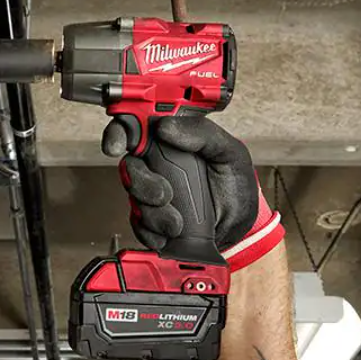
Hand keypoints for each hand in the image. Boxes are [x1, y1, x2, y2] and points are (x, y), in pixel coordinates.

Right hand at [101, 115, 283, 269]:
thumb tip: (166, 126)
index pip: (135, 128)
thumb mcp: (230, 152)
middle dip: (141, 182)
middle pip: (129, 167)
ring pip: (133, 198)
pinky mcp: (151, 220)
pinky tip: (170, 233)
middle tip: (164, 194)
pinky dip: (153, 232)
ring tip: (178, 222)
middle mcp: (157, 165)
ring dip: (153, 213)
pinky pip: (139, 225)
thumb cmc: (236, 184)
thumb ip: (202, 133)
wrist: (241, 226)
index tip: (118, 144)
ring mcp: (152, 192)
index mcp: (172, 141)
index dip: (119, 133)